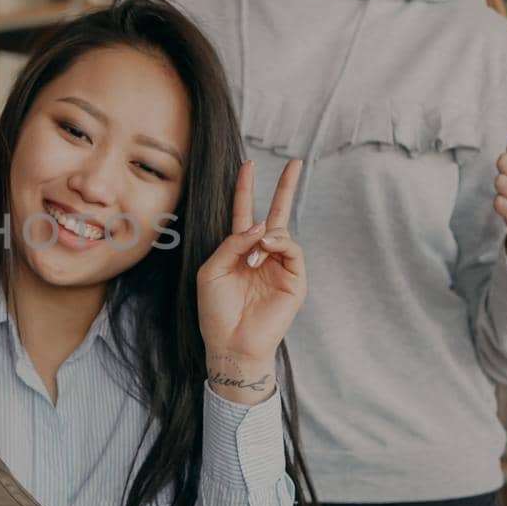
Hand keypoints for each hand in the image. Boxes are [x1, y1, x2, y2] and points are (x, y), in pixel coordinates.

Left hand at [196, 159, 304, 402]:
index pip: (245, 212)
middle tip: (295, 163)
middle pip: (276, 213)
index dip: (246, 189)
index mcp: (239, 250)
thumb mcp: (212, 270)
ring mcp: (280, 266)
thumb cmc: (216, 311)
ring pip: (281, 232)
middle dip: (285, 188)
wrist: (230, 342)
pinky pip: (292, 250)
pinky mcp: (295, 280)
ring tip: (254, 255)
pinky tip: (266, 250)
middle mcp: (262, 254)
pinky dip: (279, 244)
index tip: (249, 165)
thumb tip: (261, 225)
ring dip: (266, 236)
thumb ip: (231, 243)